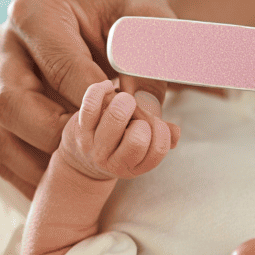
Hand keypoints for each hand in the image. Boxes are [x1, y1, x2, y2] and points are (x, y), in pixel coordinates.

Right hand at [0, 0, 176, 197]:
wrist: (119, 25)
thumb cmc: (132, 20)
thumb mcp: (151, 24)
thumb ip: (149, 63)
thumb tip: (143, 115)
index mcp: (37, 11)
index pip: (57, 65)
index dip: (93, 102)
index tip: (126, 122)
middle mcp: (6, 46)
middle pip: (10, 104)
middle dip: (60, 136)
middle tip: (103, 148)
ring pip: (1, 135)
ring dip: (45, 163)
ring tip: (92, 166)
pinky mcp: (3, 113)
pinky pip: (6, 156)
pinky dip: (36, 176)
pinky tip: (75, 177)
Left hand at [59, 80, 177, 180]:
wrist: (80, 162)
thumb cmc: (119, 147)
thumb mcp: (141, 150)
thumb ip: (161, 138)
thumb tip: (175, 133)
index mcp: (134, 166)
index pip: (158, 149)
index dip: (161, 131)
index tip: (152, 125)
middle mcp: (113, 162)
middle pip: (138, 138)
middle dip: (142, 117)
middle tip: (136, 113)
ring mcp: (94, 147)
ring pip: (116, 116)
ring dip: (124, 102)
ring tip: (124, 101)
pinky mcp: (79, 130)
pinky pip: (91, 104)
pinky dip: (102, 90)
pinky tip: (108, 87)